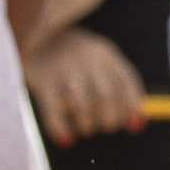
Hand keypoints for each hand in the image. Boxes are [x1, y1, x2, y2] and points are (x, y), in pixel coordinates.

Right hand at [26, 27, 144, 144]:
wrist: (31, 30)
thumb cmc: (72, 57)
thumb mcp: (97, 61)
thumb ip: (118, 88)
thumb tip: (138, 125)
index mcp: (105, 53)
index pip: (128, 83)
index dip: (132, 107)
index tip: (131, 123)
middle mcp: (87, 58)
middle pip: (107, 96)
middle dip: (110, 120)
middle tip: (104, 127)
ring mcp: (64, 68)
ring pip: (83, 105)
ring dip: (87, 126)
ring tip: (85, 130)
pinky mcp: (42, 81)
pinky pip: (53, 111)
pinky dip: (60, 129)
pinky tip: (66, 139)